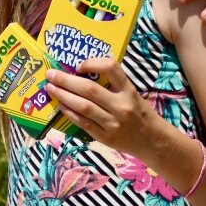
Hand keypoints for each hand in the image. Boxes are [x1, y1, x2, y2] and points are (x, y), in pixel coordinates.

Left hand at [44, 59, 159, 156]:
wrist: (154, 142)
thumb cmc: (140, 113)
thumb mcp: (132, 93)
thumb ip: (113, 84)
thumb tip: (81, 72)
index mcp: (129, 91)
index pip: (111, 68)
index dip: (91, 63)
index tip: (78, 65)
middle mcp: (121, 106)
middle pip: (89, 89)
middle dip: (66, 80)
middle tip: (50, 74)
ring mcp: (113, 124)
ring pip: (83, 107)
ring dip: (63, 96)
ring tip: (51, 88)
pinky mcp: (106, 138)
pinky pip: (83, 123)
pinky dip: (70, 113)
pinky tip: (61, 105)